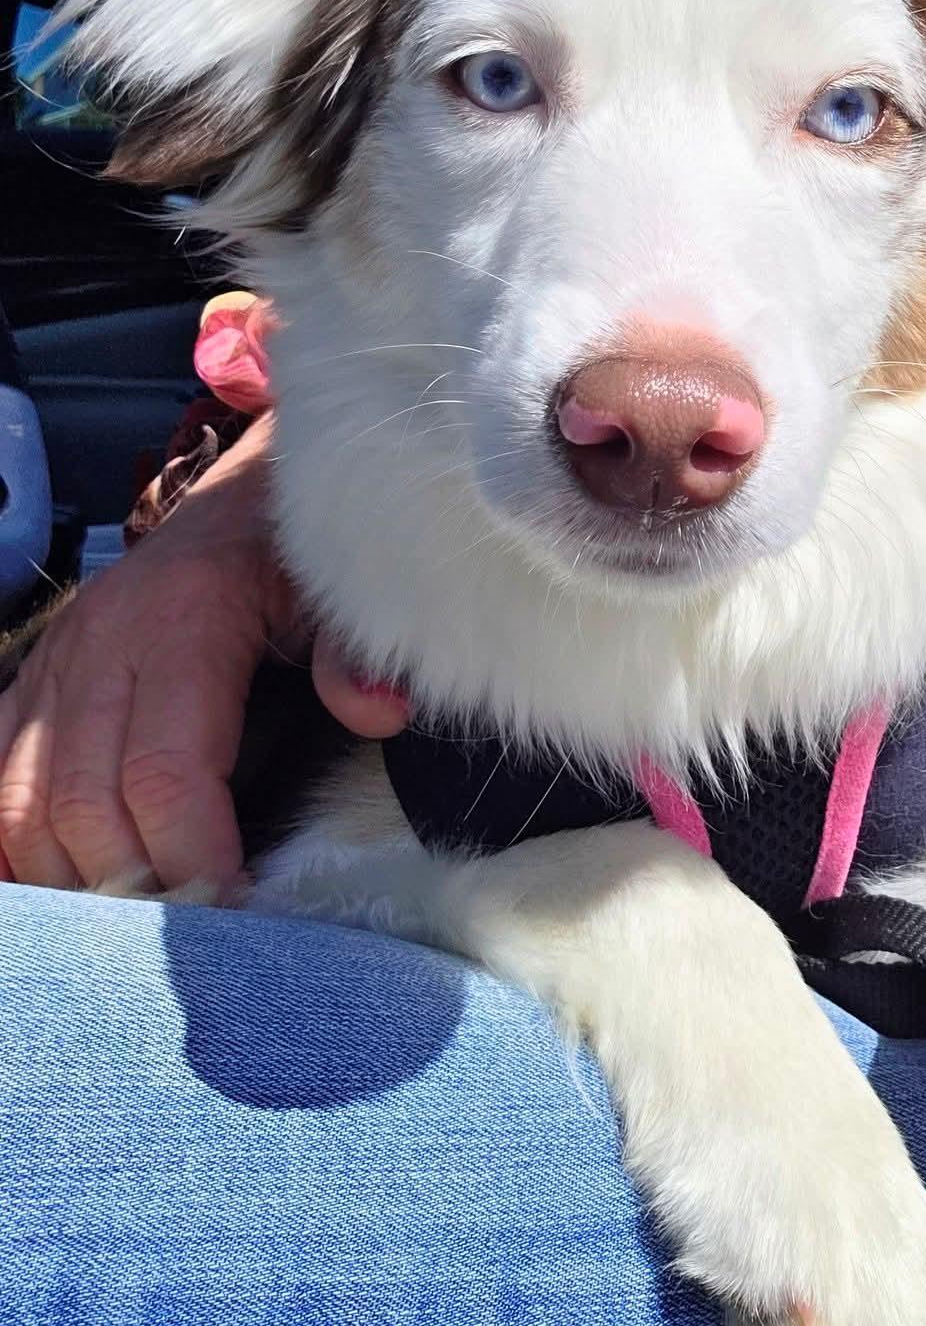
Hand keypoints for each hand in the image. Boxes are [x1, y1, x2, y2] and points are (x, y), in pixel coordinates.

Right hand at [0, 413, 407, 893]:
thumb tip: (378, 712)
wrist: (242, 498)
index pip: (164, 770)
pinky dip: (12, 847)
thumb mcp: (341, 587)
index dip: (191, 854)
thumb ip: (358, 652)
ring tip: (135, 928)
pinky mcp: (31, 685)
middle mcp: (100, 642)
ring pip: (23, 804)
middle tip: (190, 937)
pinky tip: (56, 894)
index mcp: (182, 618)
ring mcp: (54, 666)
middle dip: (132, 885)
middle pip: (83, 803)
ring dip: (70, 881)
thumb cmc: (297, 554)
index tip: (236, 910)